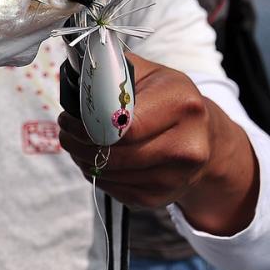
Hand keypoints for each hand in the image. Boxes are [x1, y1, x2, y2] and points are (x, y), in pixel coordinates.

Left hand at [58, 53, 258, 235]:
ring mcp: (178, 176)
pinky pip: (117, 191)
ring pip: (112, 175)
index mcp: (182, 104)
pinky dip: (98, 176)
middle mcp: (188, 144)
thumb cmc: (167, 99)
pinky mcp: (163, 197)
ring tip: (76, 145)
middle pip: (116, 154)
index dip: (88, 125)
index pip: (123, 125)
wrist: (205, 137)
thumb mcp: (147, 73)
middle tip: (66, 132)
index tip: (69, 118)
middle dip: (80, 144)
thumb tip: (79, 75)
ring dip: (84, 160)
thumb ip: (113, 72)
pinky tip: (96, 160)